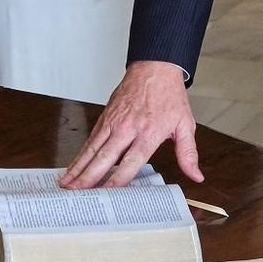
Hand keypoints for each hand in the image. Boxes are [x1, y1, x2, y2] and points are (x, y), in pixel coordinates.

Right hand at [59, 62, 202, 187]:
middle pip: (105, 157)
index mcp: (148, 132)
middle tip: (76, 192)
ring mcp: (113, 122)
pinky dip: (81, 153)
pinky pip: (91, 138)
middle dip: (89, 176)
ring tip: (66, 182)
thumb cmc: (169, 96)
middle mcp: (127, 128)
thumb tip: (196, 175)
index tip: (108, 193)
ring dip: (78, 166)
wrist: (154, 68)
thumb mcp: (185, 124)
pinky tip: (74, 165)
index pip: (131, 161)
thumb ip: (188, 153)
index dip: (118, 178)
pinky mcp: (105, 117)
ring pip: (92, 148)